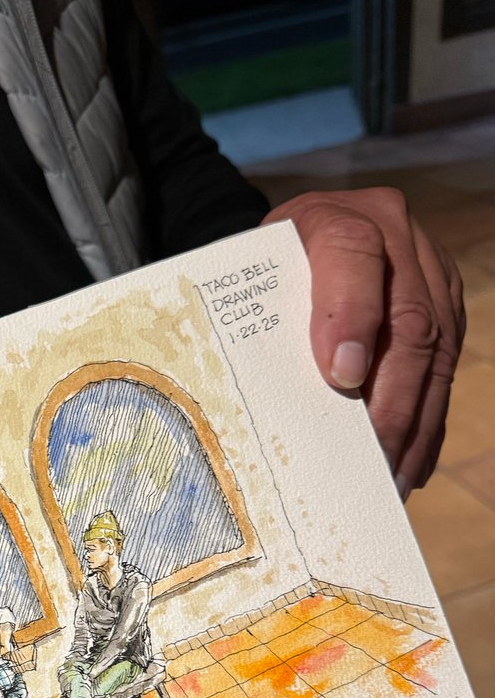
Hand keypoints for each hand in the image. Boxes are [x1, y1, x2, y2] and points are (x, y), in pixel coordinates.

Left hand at [262, 188, 464, 496]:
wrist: (297, 241)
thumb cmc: (265, 271)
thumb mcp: (249, 277)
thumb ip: (261, 316)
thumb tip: (299, 391)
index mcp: (333, 217)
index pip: (349, 254)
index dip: (350, 314)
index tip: (340, 377)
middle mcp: (392, 232)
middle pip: (407, 321)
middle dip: (390, 401)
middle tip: (369, 459)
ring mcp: (428, 267)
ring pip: (437, 351)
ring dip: (414, 424)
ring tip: (391, 480)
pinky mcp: (446, 302)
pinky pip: (447, 365)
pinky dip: (428, 421)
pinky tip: (411, 465)